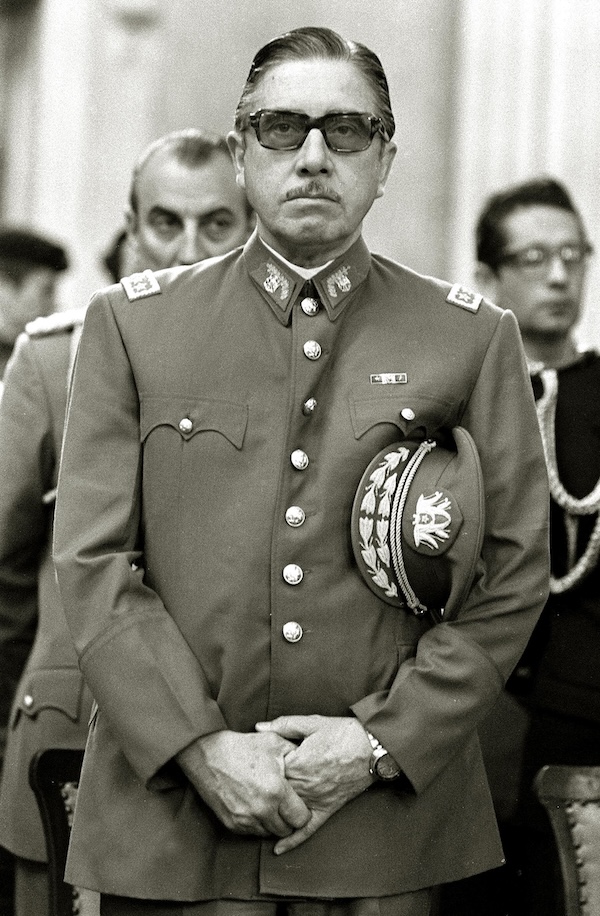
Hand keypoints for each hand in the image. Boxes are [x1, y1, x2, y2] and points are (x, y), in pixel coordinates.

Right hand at [177, 730, 309, 837]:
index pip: (301, 819)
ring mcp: (245, 819)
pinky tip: (256, 807)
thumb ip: (296, 754)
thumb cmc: (242, 747)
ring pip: (269, 834)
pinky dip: (257, 824)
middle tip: (285, 805)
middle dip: (289, 820)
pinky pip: (252, 833)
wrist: (208, 754)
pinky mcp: (232, 824)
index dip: (303, 812)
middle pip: (286, 830)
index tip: (298, 804)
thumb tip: (309, 763)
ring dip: (272, 823)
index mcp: (276, 791)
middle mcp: (262, 810)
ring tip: (270, 805)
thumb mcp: (274, 743)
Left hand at [255, 715, 372, 853]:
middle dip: (262, 792)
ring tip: (255, 813)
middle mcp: (305, 785)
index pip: (269, 771)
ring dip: (271, 814)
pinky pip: (308, 829)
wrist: (373, 748)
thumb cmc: (343, 733)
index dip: (259, 768)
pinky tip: (278, 849)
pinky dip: (293, 840)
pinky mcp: (327, 809)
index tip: (252, 765)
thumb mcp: (312, 723)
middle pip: (275, 794)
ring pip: (287, 812)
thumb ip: (284, 725)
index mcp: (298, 762)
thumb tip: (258, 727)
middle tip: (249, 789)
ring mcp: (316, 800)